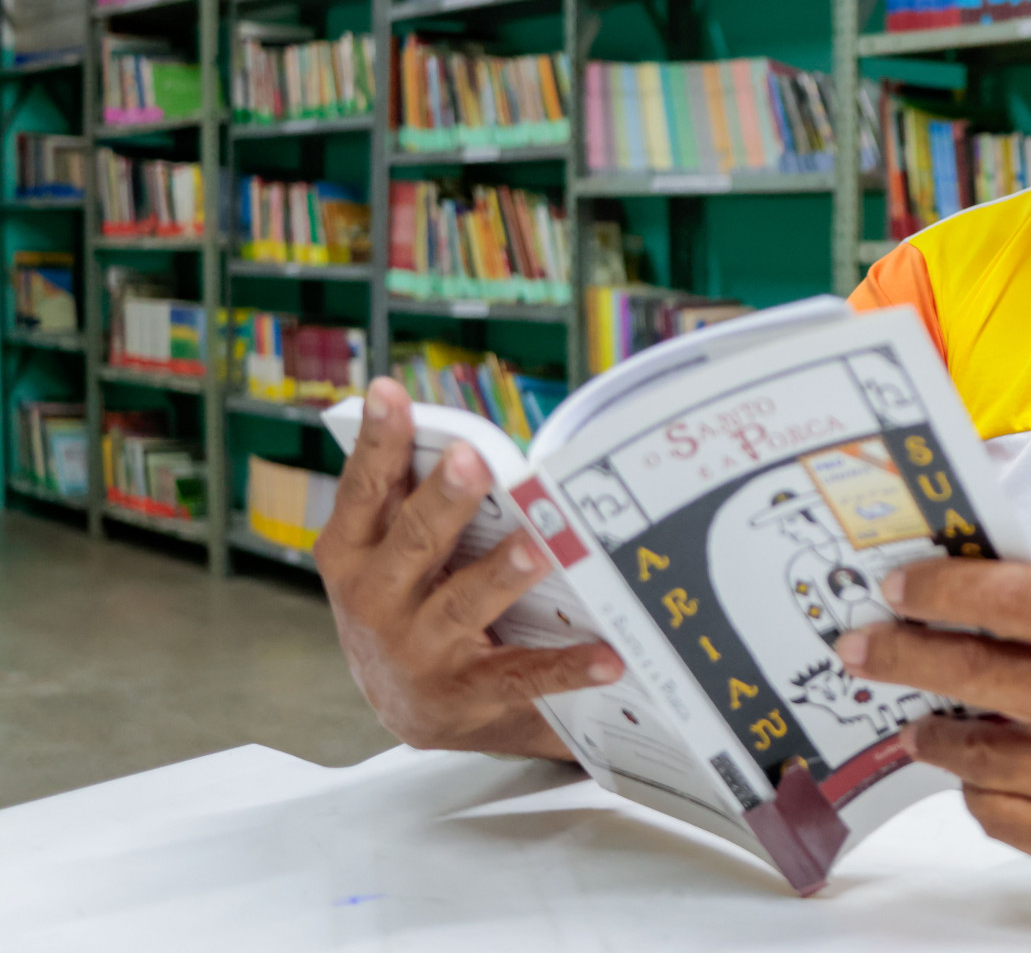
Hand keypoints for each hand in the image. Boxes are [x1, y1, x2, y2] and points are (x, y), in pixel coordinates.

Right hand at [314, 377, 623, 757]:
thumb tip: (458, 432)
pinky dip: (568, 667)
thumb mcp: (384, 553)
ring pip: (466, 603)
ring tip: (537, 546)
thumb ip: (409, 498)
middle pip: (415, 540)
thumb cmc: (404, 604)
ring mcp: (419, 650)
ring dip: (503, 573)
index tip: (390, 393)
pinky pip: (524, 676)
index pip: (364, 489)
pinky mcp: (467, 694)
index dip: (378, 441)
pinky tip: (606, 657)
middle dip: (446, 500)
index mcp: (352, 554)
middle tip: (476, 461)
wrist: (407, 708)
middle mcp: (376, 601)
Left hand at [834, 558, 1030, 878]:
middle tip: (861, 649)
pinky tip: (981, 772)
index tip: (896, 587)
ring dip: (931, 731)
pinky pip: (996, 814)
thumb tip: (967, 604)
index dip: (938, 589)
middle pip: (969, 674)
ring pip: (971, 754)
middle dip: (899, 656)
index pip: (1005, 601)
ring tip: (919, 719)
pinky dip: (979, 790)